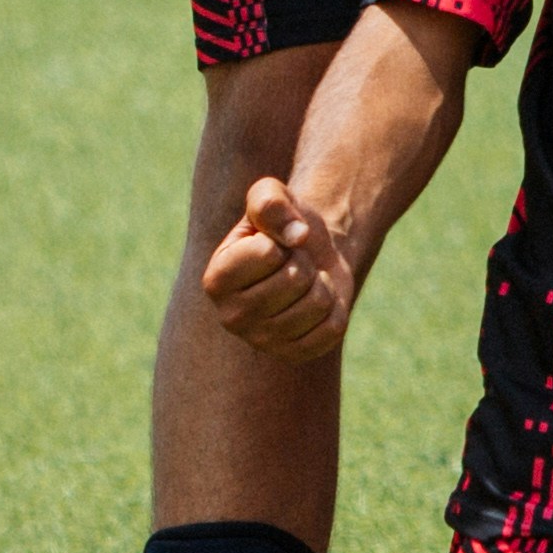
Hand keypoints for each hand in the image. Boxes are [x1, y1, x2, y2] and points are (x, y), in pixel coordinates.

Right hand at [198, 175, 355, 360]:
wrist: (312, 257)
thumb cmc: (285, 226)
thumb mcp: (271, 197)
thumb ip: (270, 201)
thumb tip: (297, 236)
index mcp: (216, 279)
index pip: (269, 254)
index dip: (284, 240)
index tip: (276, 244)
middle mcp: (230, 317)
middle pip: (296, 279)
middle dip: (306, 261)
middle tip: (295, 263)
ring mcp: (261, 341)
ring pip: (318, 303)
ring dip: (322, 284)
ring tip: (306, 282)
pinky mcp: (294, 355)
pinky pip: (333, 328)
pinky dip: (336, 309)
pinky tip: (316, 305)